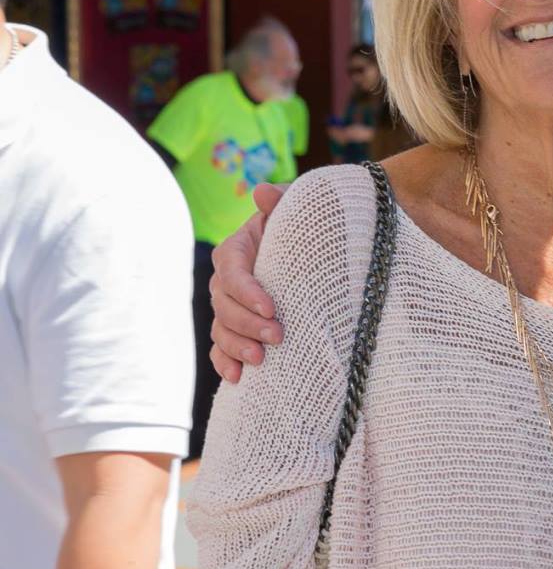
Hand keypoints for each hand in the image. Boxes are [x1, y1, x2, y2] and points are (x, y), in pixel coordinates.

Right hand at [207, 183, 286, 383]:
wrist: (315, 252)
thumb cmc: (306, 228)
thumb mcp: (298, 210)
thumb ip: (282, 201)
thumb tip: (262, 191)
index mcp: (238, 249)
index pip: (232, 270)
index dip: (246, 291)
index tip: (271, 307)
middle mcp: (228, 279)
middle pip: (223, 304)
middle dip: (247, 324)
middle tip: (277, 337)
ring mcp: (230, 306)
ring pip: (221, 328)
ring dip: (237, 346)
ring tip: (260, 361)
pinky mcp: (237, 327)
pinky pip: (221, 347)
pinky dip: (225, 362)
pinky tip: (238, 377)